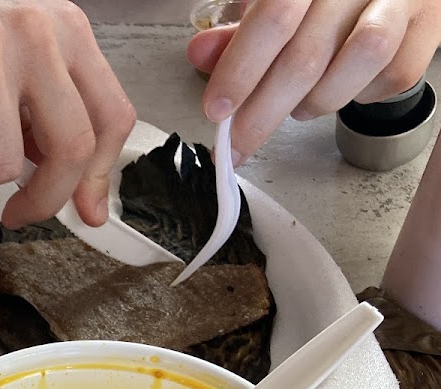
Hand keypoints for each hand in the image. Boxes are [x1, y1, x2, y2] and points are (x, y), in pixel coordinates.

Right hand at [0, 0, 135, 227]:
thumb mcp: (14, 46)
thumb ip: (41, 103)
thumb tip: (57, 177)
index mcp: (65, 30)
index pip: (110, 117)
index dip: (95, 179)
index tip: (82, 210)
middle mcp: (35, 33)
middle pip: (69, 148)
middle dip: (42, 200)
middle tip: (15, 211)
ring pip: (1, 161)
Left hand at [188, 0, 440, 163]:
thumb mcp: (278, 1)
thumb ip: (241, 30)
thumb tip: (200, 54)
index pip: (273, 17)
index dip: (240, 69)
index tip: (217, 110)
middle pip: (307, 54)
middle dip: (264, 111)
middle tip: (238, 143)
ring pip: (359, 62)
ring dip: (317, 101)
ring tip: (298, 107)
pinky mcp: (430, 22)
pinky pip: (394, 75)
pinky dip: (362, 96)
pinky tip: (344, 90)